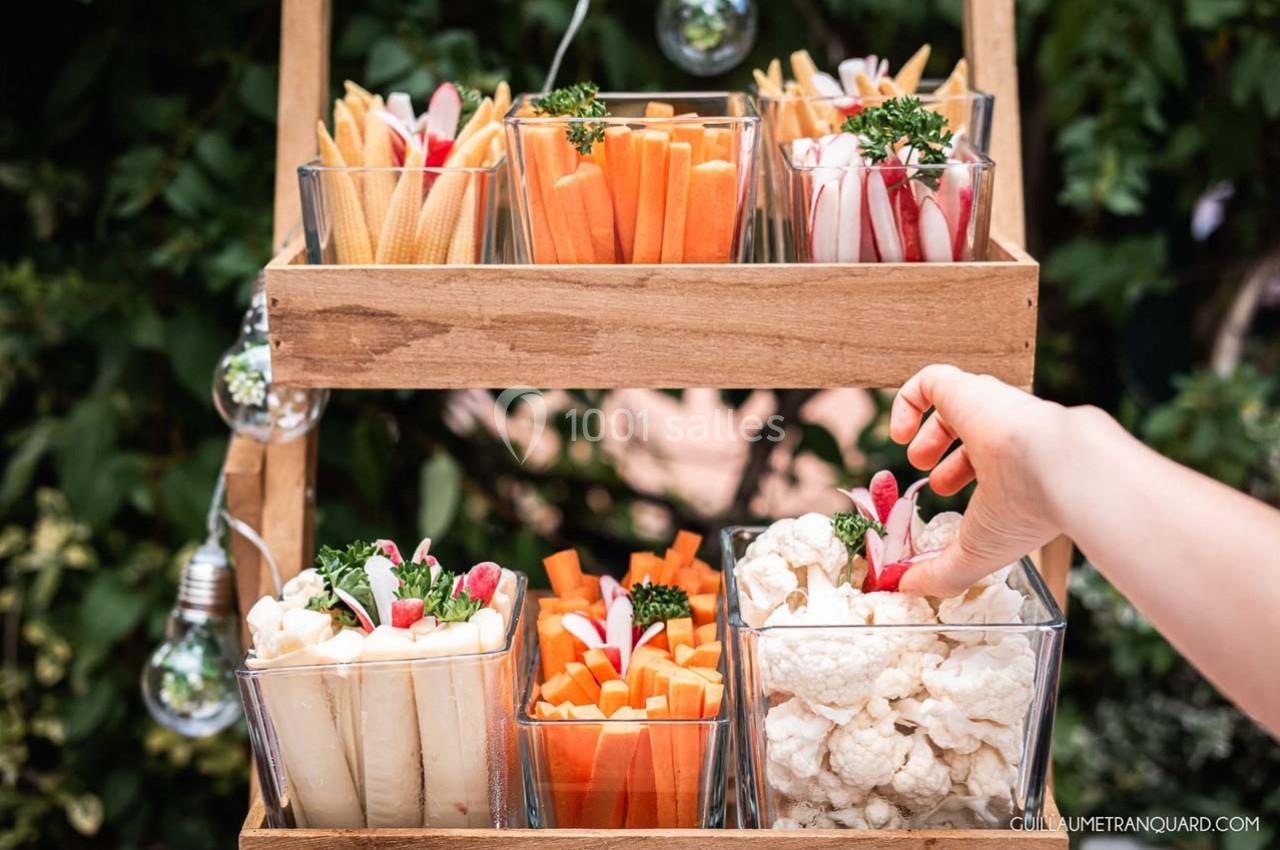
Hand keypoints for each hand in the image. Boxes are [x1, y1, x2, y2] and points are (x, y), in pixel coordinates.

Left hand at [889, 365, 1066, 596]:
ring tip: (914, 456)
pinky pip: (930, 380)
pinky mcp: (966, 388)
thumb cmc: (1024, 512)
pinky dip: (906, 403)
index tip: (936, 498)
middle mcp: (1007, 433)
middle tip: (926, 478)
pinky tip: (900, 434)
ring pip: (955, 402)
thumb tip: (904, 587)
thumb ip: (940, 574)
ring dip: (928, 431)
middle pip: (969, 431)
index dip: (954, 476)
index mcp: (1018, 467)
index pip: (986, 462)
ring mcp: (988, 407)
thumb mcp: (975, 554)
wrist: (1054, 468)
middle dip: (941, 454)